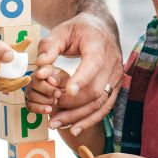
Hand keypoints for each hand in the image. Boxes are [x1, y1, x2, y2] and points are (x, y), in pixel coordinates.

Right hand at [24, 65, 70, 114]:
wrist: (66, 102)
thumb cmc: (65, 88)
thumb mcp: (67, 82)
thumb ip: (60, 80)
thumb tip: (51, 80)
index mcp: (46, 70)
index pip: (42, 69)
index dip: (42, 72)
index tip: (40, 75)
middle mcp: (35, 78)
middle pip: (33, 82)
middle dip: (46, 90)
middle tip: (58, 94)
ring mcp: (30, 90)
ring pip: (31, 94)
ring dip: (45, 100)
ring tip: (56, 101)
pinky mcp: (29, 101)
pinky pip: (30, 106)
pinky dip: (40, 108)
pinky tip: (49, 109)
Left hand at [32, 11, 122, 133]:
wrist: (102, 28)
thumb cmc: (79, 29)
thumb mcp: (62, 30)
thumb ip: (49, 46)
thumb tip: (40, 67)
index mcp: (99, 45)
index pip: (93, 64)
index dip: (81, 79)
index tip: (67, 92)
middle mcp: (112, 62)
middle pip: (96, 90)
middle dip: (72, 105)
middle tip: (51, 115)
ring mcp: (116, 76)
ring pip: (101, 103)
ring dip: (79, 117)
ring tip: (56, 125)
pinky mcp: (116, 86)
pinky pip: (105, 107)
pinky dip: (90, 119)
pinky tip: (75, 129)